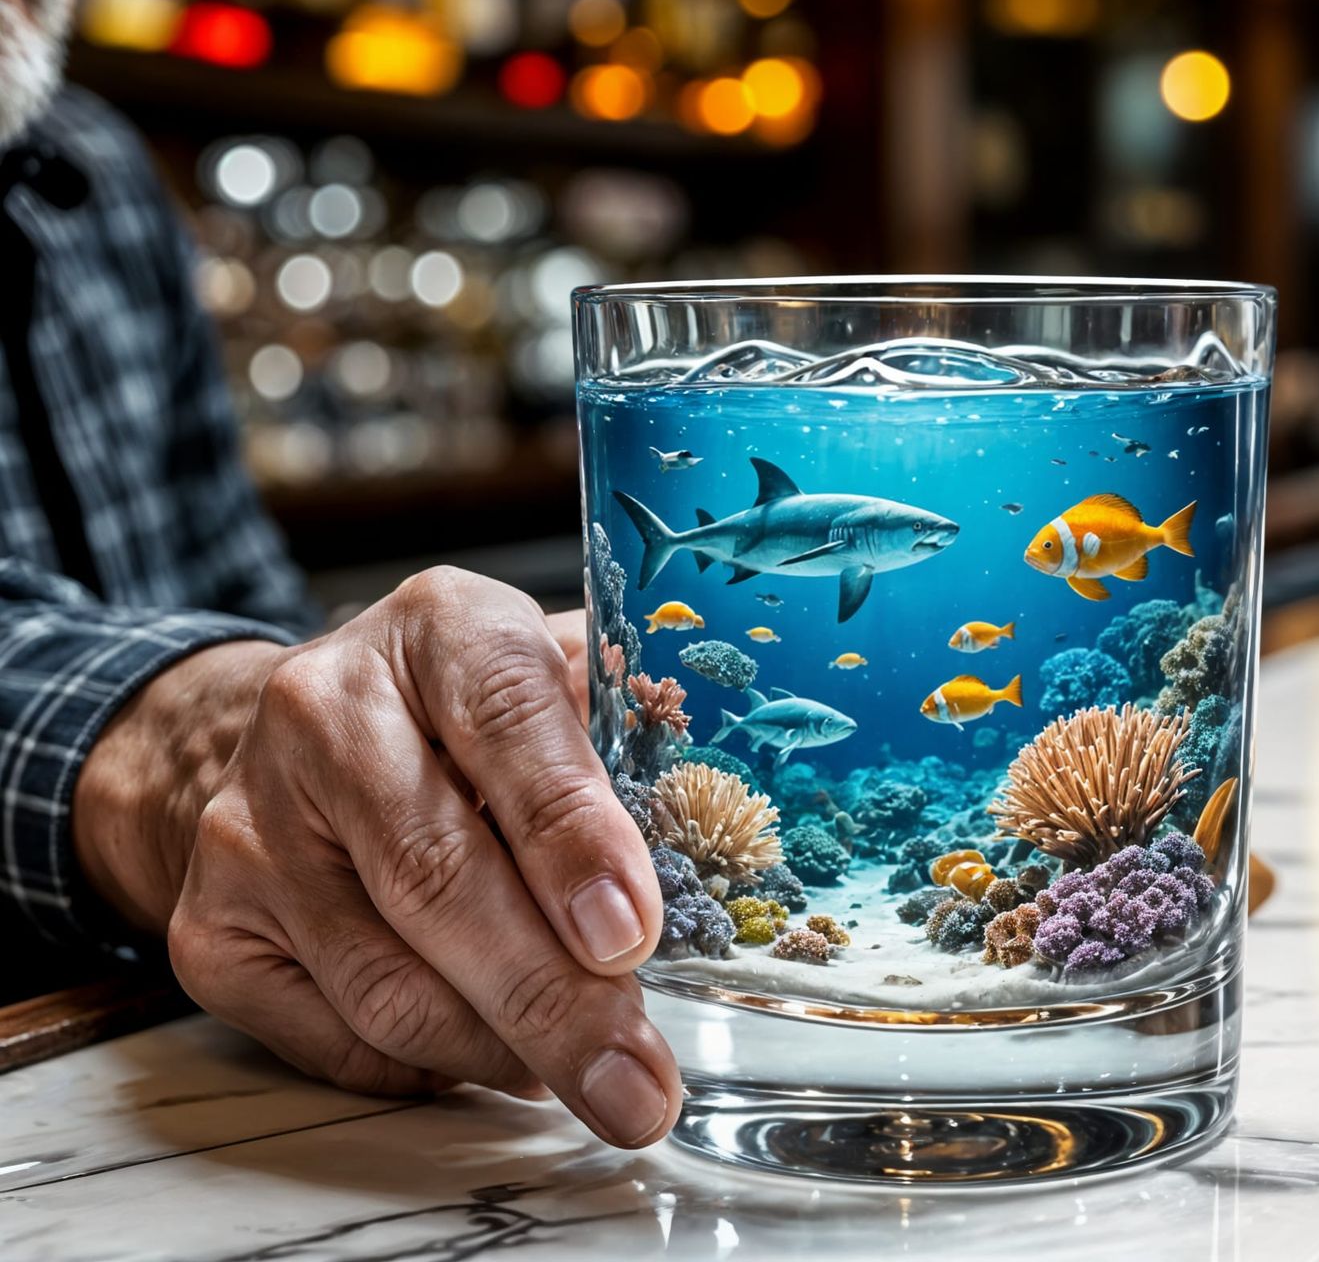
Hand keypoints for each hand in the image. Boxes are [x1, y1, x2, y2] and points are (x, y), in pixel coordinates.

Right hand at [73, 570, 680, 1147]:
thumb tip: (715, 836)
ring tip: (586, 1074)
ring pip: (386, 978)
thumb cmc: (468, 706)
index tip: (629, 931)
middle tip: (636, 1079)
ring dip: (501, 1048)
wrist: (308, 733)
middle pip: (440, 875)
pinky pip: (333, 1034)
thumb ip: (622, 735)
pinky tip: (493, 1053)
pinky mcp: (212, 924)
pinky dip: (430, 1065)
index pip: (509, 723)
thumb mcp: (551, 674)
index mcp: (438, 628)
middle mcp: (324, 711)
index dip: (572, 836)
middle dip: (552, 996)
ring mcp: (253, 821)